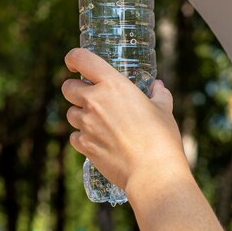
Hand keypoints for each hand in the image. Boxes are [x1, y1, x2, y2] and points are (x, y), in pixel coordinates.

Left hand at [61, 48, 188, 191]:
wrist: (153, 171)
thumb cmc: (161, 137)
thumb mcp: (164, 109)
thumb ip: (159, 94)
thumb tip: (158, 86)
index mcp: (113, 84)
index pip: (81, 58)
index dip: (73, 58)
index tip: (74, 64)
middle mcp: (94, 101)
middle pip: (67, 87)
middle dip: (75, 90)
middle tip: (90, 97)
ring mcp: (87, 124)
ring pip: (70, 113)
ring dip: (80, 115)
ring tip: (99, 122)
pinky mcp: (84, 146)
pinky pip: (74, 136)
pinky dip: (82, 137)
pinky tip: (98, 141)